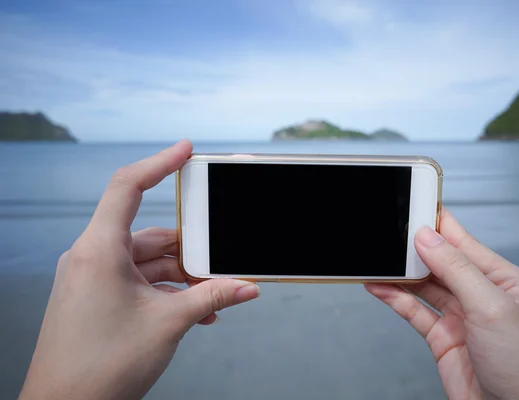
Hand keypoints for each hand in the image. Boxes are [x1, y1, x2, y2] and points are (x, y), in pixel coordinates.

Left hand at [19, 140, 259, 399]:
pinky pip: (139, 280)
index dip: (159, 163)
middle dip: (188, 249)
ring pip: (147, 261)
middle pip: (150, 233)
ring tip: (211, 297)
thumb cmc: (99, 367)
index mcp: (99, 250)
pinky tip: (193, 310)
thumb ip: (211, 299)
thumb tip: (246, 286)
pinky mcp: (98, 296)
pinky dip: (166, 290)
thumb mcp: (167, 324)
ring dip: (181, 276)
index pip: (128, 187)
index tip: (185, 150)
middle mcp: (92, 257)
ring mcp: (94, 277)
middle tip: (219, 262)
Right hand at [365, 209, 518, 399]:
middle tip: (388, 233)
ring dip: (400, 274)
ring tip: (377, 260)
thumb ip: (458, 270)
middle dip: (414, 248)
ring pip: (424, 286)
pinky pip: (415, 312)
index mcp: (506, 280)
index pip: (465, 242)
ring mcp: (462, 318)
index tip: (413, 205)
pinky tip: (380, 287)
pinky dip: (395, 299)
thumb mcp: (495, 308)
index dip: (438, 224)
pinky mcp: (444, 339)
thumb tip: (429, 238)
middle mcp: (483, 296)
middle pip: (441, 262)